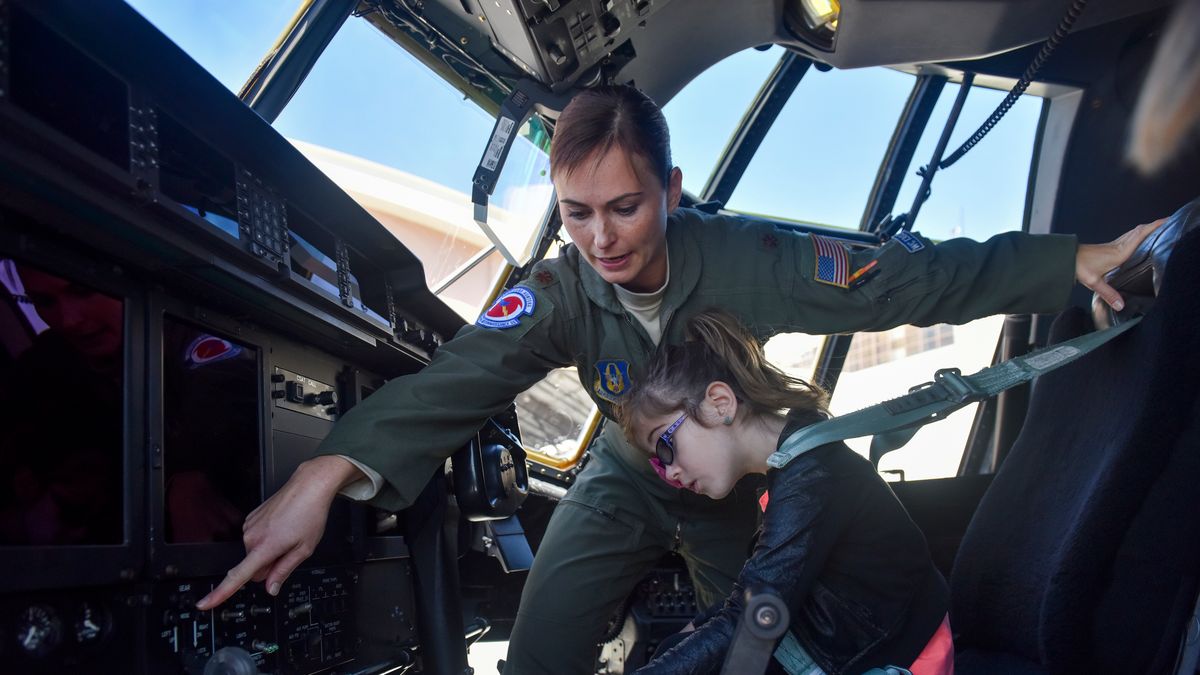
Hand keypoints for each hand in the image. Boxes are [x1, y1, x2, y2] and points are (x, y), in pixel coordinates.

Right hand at [195, 455, 363, 609]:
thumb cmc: (310, 514)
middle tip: (289, 549)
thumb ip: (284, 571)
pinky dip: (268, 538)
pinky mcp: (250, 518)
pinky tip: (282, 526)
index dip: (220, 593)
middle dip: (270, 565)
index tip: (204, 604)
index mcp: (264, 547)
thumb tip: (271, 588)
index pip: (237, 576)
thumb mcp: (304, 549)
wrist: (309, 486)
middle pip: (254, 567)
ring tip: (288, 534)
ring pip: (255, 553)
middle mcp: (251, 537)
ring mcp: (249, 526)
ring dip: (269, 550)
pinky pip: (256, 539)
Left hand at [1075, 218, 1165, 309]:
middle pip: (1140, 231)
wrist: (1065, 257)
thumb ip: (1109, 294)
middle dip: (1155, 225)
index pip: (1140, 235)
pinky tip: (1140, 237)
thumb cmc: (1079, 267)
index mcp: (1120, 252)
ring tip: (1160, 228)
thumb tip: (1121, 306)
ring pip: (1134, 233)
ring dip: (1147, 229)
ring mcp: (1114, 245)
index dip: (1154, 227)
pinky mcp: (1110, 247)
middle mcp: (1119, 246)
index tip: (1167, 221)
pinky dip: (1138, 234)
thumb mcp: (1094, 282)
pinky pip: (1128, 237)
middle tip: (1170, 222)